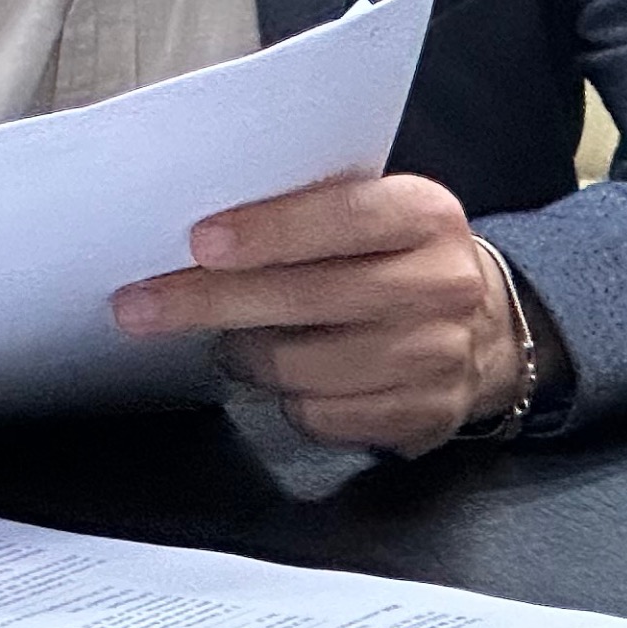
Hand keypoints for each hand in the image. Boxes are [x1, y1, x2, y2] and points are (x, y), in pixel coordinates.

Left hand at [109, 174, 532, 455]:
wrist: (487, 327)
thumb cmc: (394, 259)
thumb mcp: (373, 212)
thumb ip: (308, 212)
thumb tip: (198, 232)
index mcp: (425, 215)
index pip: (343, 217)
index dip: (269, 231)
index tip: (200, 242)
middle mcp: (440, 284)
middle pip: (309, 296)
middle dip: (211, 301)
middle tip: (139, 305)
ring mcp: (436, 356)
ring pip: (302, 366)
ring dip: (248, 355)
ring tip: (236, 339)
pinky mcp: (423, 416)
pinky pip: (320, 415)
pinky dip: (289, 399)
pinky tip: (293, 376)